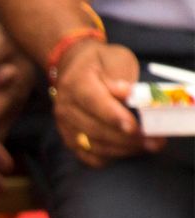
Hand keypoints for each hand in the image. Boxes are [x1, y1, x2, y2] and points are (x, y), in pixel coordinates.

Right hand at [52, 39, 157, 166]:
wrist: (74, 67)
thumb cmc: (100, 62)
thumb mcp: (114, 60)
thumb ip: (121, 79)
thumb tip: (129, 96)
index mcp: (75, 83)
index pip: (93, 102)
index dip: (113, 116)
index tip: (134, 127)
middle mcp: (65, 107)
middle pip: (94, 128)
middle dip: (126, 138)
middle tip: (153, 141)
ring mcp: (64, 126)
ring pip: (92, 145)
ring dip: (121, 149)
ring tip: (147, 146)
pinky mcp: (69, 138)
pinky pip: (87, 156)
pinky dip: (108, 157)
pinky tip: (127, 151)